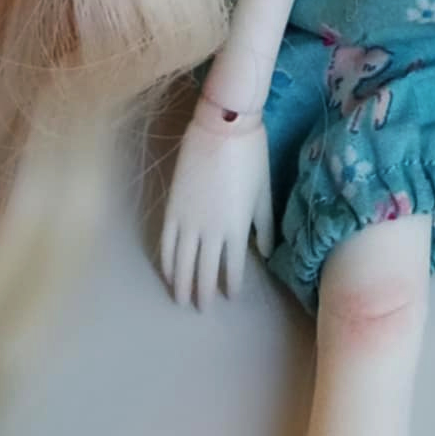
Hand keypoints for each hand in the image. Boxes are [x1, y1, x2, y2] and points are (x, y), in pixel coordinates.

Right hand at [159, 111, 274, 310]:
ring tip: (181, 301)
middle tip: (202, 309)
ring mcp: (189, 221)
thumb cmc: (251, 155)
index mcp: (238, 228)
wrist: (223, 126)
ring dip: (182, 285)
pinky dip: (167, 262)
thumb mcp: (264, 192)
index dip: (231, 286)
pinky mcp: (172, 209)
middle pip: (204, 272)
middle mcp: (212, 232)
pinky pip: (167, 243)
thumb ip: (265, 225)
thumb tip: (268, 252)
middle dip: (204, 294)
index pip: (233, 268)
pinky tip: (168, 274)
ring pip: (182, 264)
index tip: (229, 297)